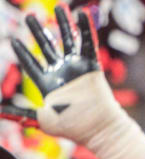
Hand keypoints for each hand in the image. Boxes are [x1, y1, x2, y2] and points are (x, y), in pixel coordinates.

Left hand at [1, 4, 144, 158]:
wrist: (96, 128)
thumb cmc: (71, 127)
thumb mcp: (40, 119)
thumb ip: (18, 112)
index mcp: (48, 85)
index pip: (32, 65)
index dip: (23, 54)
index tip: (14, 41)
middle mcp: (62, 73)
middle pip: (48, 47)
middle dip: (38, 31)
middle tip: (30, 17)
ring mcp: (77, 69)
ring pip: (68, 41)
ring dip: (63, 24)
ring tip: (60, 7)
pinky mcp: (92, 67)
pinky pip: (88, 44)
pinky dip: (86, 29)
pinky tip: (80, 15)